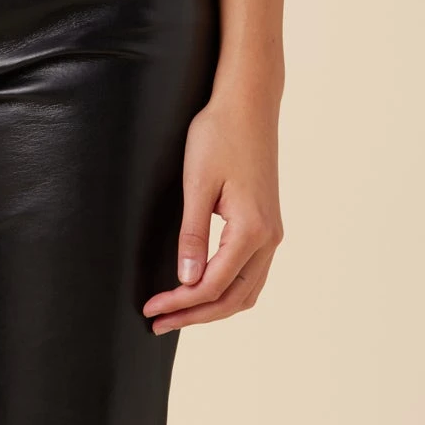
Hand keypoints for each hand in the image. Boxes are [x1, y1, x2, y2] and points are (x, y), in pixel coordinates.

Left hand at [142, 84, 283, 331]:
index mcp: (252, 229)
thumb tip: (187, 280)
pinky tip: (204, 287)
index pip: (214, 284)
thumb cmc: (220, 134)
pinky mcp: (268, 223)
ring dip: (214, 305)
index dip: (181, 303)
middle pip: (234, 297)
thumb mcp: (198, 183)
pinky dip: (229, 289)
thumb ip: (193, 234)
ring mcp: (272, 232)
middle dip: (196, 314)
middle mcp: (270, 237)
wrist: (249, 102)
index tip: (151, 309)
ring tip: (179, 312)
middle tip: (158, 322)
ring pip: (247, 290)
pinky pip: (251, 272)